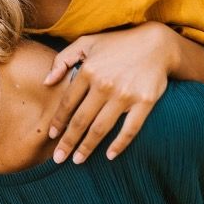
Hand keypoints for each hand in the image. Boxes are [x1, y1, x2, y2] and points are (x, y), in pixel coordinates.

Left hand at [41, 22, 174, 163]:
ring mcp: (125, 95)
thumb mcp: (87, 42)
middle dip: (67, 142)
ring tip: (78, 160)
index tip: (52, 136)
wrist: (157, 43)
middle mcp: (104, 84)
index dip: (58, 122)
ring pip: (100, 128)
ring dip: (87, 147)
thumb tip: (46, 82)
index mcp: (88, 71)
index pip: (67, 103)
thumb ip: (63, 59)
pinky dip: (119, 145)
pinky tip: (110, 155)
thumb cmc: (119, 43)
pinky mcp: (144, 102)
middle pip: (80, 120)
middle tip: (59, 159)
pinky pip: (130, 129)